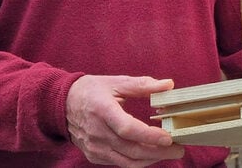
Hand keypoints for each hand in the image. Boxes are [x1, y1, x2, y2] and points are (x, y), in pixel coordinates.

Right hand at [66, 75, 184, 166]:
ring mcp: (95, 147)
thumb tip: (168, 85)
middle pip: (131, 150)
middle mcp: (97, 132)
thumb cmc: (92, 90)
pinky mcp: (94, 156)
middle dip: (159, 152)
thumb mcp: (116, 82)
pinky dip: (137, 161)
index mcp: (102, 110)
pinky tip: (150, 154)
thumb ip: (143, 85)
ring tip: (168, 153)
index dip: (149, 136)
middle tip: (179, 148)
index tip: (169, 138)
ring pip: (128, 162)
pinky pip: (120, 164)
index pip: (127, 129)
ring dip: (151, 160)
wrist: (62, 104)